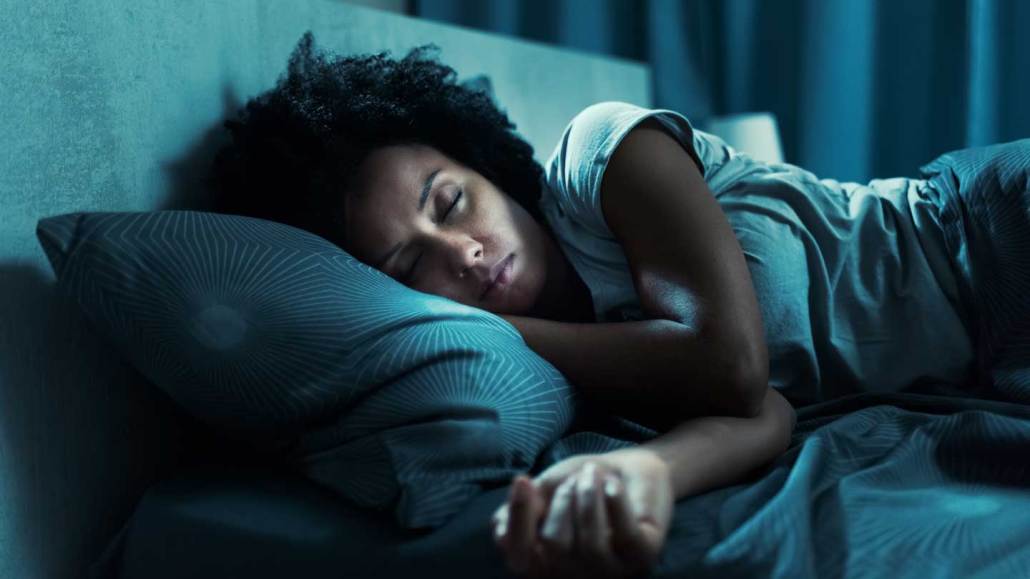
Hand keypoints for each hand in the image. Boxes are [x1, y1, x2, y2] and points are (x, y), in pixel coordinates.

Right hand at [490, 449, 673, 577]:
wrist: (629, 469)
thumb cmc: (581, 483)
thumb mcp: (545, 491)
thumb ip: (521, 511)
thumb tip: (500, 532)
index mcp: (545, 563)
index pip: (519, 559)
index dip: (518, 520)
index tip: (522, 480)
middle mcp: (575, 576)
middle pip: (553, 545)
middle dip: (562, 499)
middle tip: (576, 479)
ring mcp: (611, 572)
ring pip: (590, 543)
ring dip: (589, 494)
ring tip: (594, 475)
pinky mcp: (642, 557)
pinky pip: (624, 533)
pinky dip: (615, 500)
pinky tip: (613, 486)